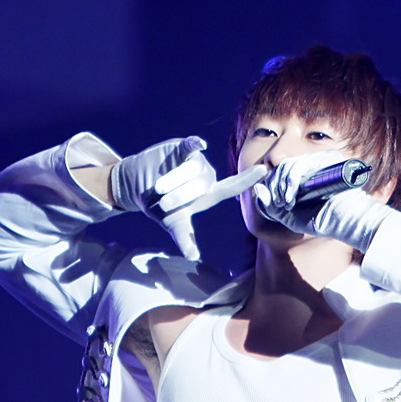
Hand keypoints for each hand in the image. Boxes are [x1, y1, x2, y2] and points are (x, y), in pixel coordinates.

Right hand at [111, 136, 266, 259]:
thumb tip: (193, 257)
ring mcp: (194, 162)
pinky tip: (199, 145)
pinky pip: (190, 146)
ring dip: (173, 181)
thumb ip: (184, 237)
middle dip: (181, 196)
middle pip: (202, 185)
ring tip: (158, 187)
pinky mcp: (180, 149)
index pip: (232, 186)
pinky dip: (194, 145)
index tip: (263, 170)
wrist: (136, 186)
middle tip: (164, 203)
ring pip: (191, 170)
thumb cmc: (158, 205)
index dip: (247, 179)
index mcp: (208, 194)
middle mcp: (205, 176)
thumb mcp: (172, 223)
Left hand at [253, 150, 391, 251]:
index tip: (275, 203)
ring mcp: (319, 160)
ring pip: (288, 165)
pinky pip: (300, 165)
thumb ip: (271, 206)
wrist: (345, 222)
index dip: (272, 184)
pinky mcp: (326, 159)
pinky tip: (290, 198)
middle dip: (274, 185)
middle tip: (278, 204)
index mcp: (304, 176)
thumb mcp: (290, 217)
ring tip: (286, 203)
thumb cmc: (322, 221)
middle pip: (282, 166)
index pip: (280, 171)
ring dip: (281, 185)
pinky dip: (290, 181)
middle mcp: (311, 166)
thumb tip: (258, 188)